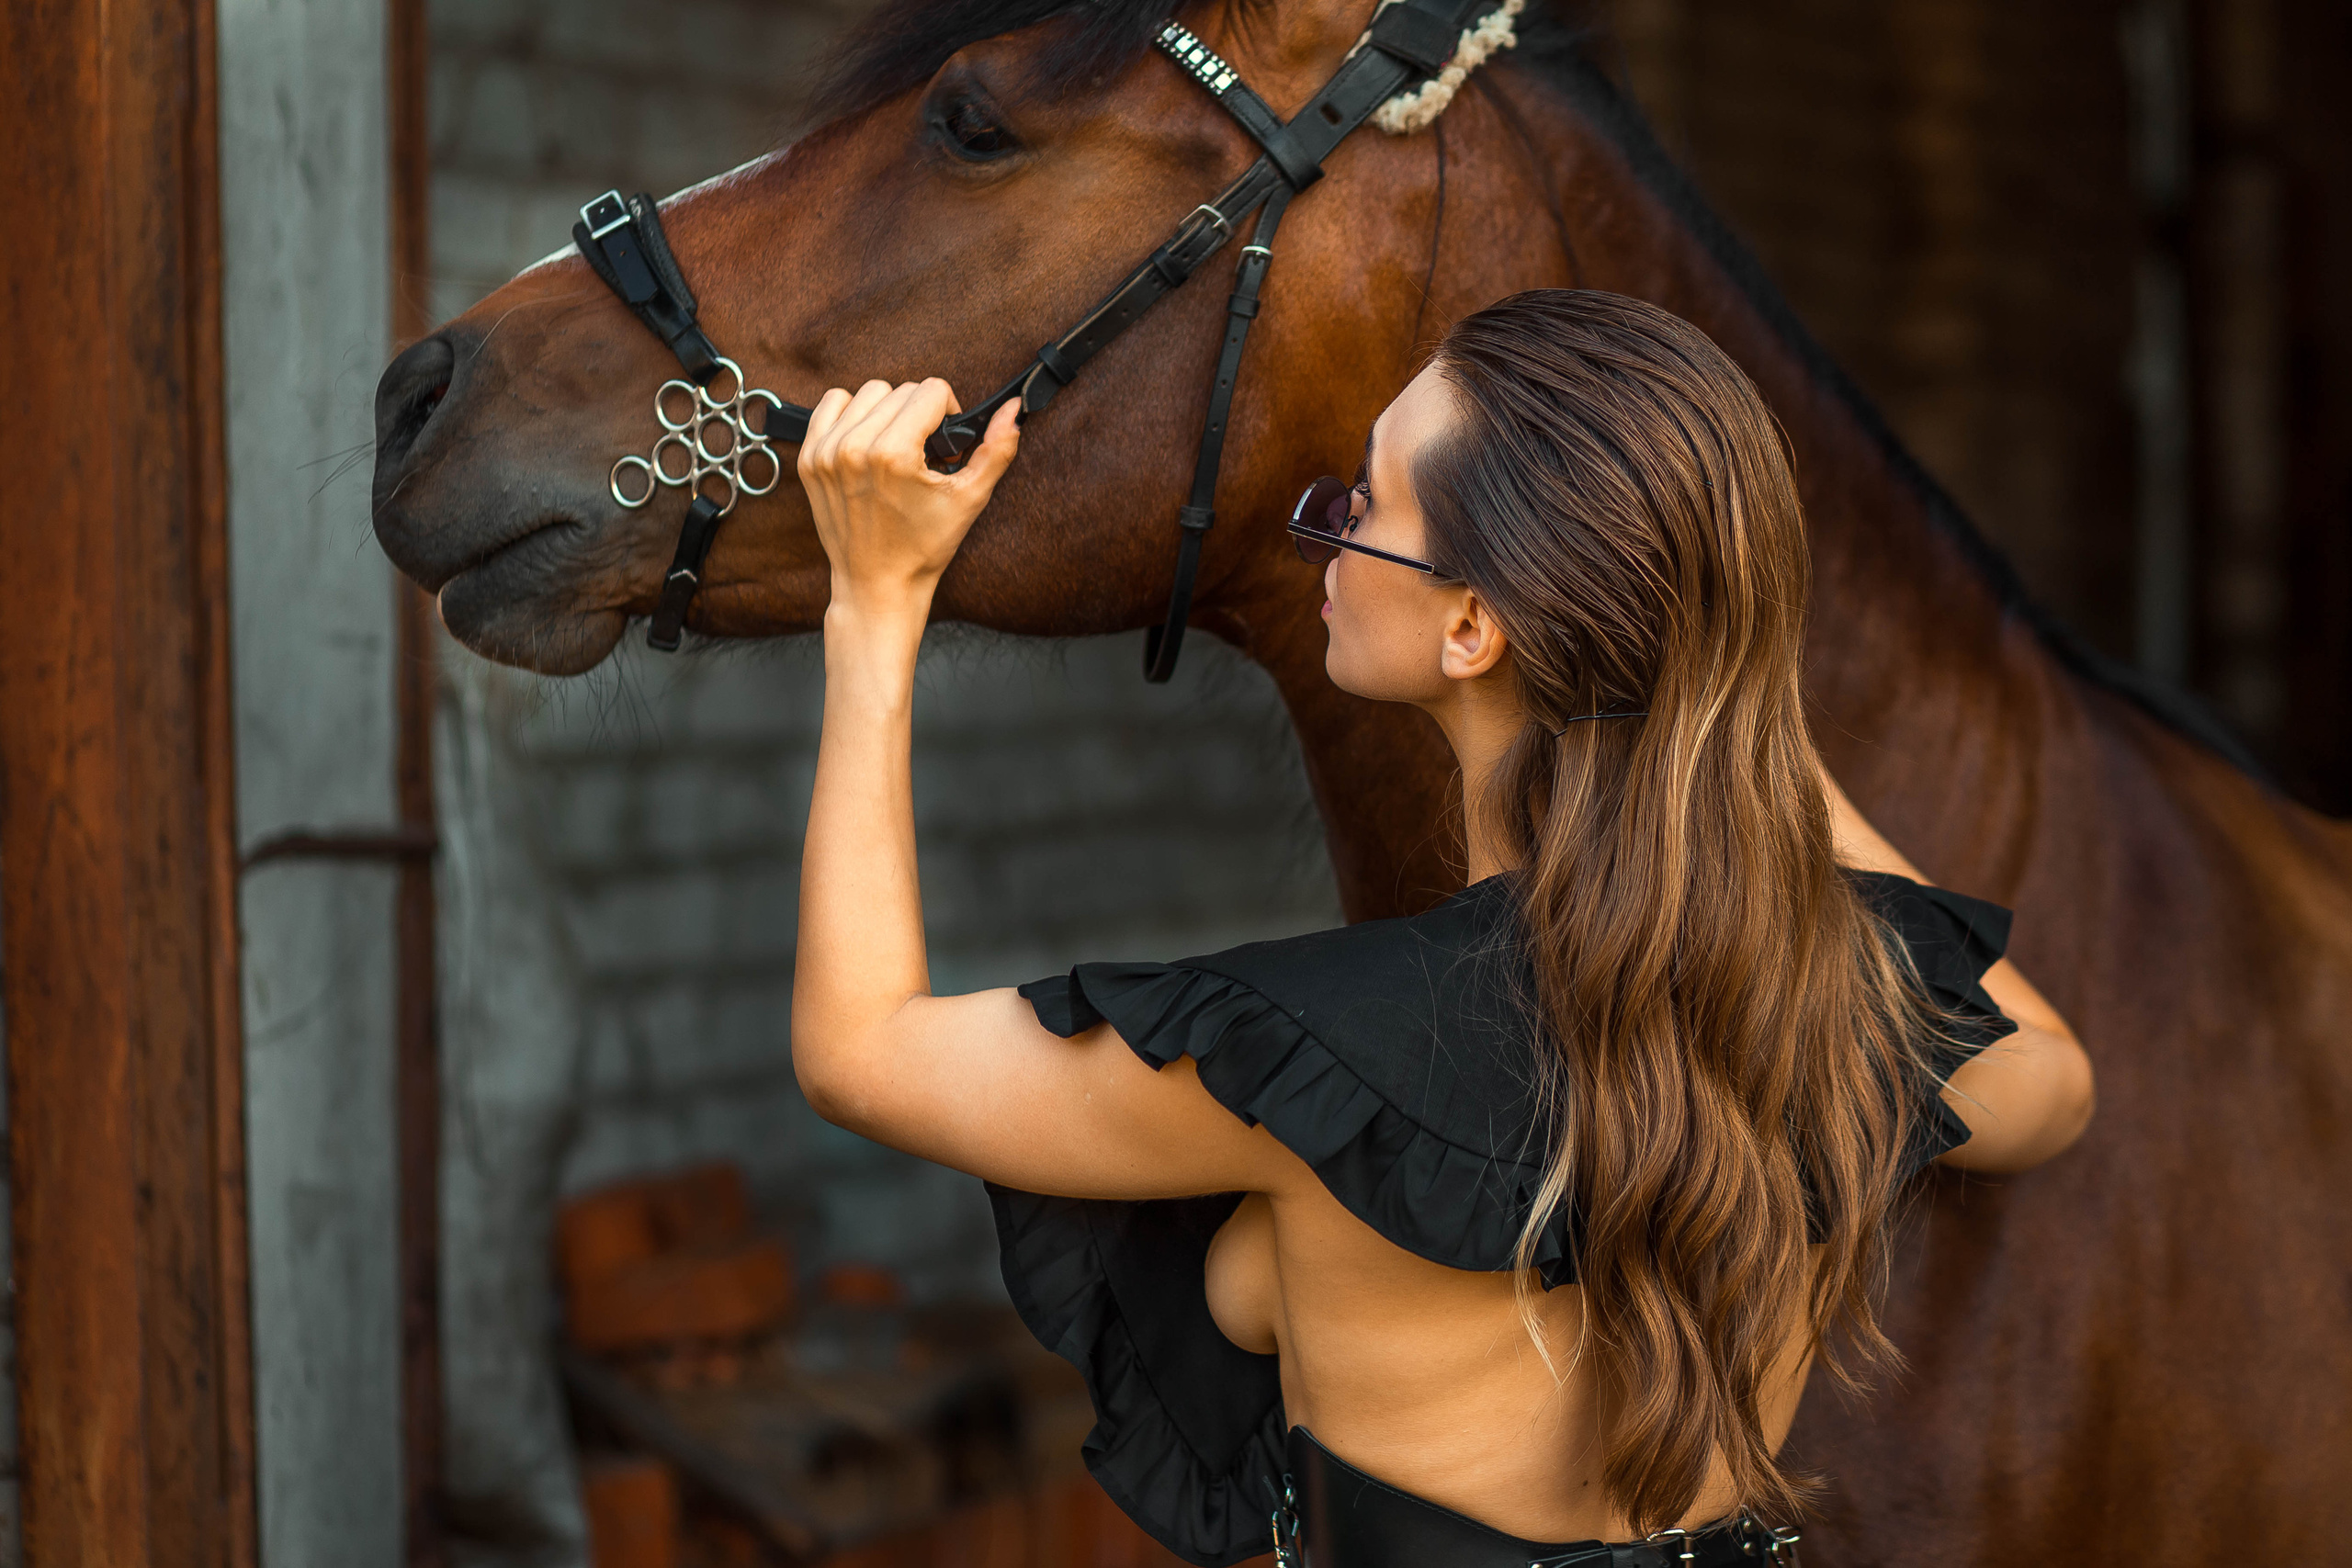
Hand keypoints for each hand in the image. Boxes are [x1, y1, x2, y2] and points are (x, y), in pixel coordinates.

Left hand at [797, 378, 1020, 615]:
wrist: (877, 584)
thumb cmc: (923, 547)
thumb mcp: (969, 498)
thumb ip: (996, 449)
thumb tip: (1013, 408)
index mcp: (894, 454)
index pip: (932, 390)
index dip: (949, 413)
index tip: (945, 445)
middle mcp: (854, 447)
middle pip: (902, 390)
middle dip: (921, 416)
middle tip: (923, 454)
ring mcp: (826, 452)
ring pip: (869, 392)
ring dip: (888, 411)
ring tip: (896, 446)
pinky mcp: (809, 458)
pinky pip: (831, 404)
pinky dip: (853, 414)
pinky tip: (868, 440)